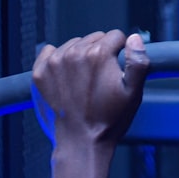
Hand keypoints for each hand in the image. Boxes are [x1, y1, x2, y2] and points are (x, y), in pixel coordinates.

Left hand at [31, 30, 148, 147]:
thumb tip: (135, 39)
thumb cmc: (109, 120)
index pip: (115, 36)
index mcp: (99, 55)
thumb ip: (138, 63)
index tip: (120, 67)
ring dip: (82, 56)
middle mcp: (74, 53)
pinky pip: (50, 52)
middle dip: (102, 53)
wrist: (81, 141)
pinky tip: (69, 78)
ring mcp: (54, 62)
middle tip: (104, 78)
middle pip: (94, 38)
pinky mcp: (41, 72)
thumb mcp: (134, 94)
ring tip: (86, 81)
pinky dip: (60, 60)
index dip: (122, 51)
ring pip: (74, 44)